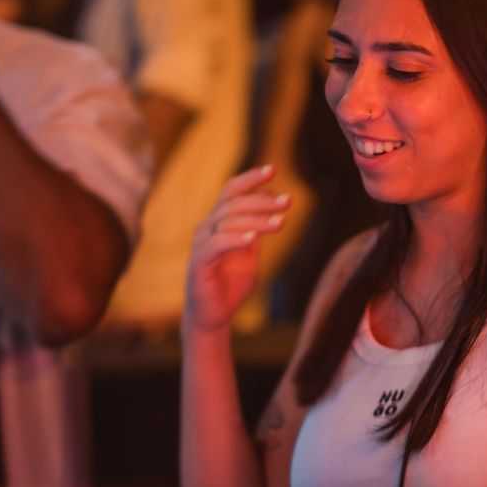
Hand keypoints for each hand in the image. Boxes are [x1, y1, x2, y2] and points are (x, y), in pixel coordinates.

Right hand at [184, 165, 292, 332]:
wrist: (214, 316)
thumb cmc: (230, 285)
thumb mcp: (250, 255)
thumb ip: (256, 233)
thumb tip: (272, 210)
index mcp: (218, 222)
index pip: (231, 191)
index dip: (250, 179)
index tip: (273, 170)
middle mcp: (206, 228)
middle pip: (233, 203)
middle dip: (262, 201)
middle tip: (288, 202)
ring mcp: (200, 244)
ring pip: (228, 221)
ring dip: (257, 220)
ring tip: (281, 223)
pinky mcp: (198, 263)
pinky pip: (217, 244)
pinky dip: (235, 239)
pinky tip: (253, 239)